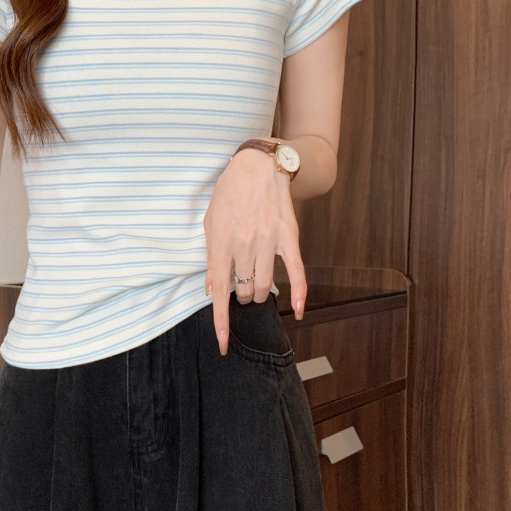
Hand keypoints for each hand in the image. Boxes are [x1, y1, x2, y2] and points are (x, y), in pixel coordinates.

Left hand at [203, 148, 306, 355]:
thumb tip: (212, 289)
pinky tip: (298, 311)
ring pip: (266, 285)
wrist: (258, 166)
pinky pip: (297, 272)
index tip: (224, 344)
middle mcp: (244, 246)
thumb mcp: (210, 222)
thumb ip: (211, 257)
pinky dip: (300, 294)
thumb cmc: (229, 193)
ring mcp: (268, 242)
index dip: (222, 322)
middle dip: (242, 296)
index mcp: (221, 243)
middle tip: (241, 287)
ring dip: (260, 293)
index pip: (219, 293)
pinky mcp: (288, 238)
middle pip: (245, 290)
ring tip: (256, 288)